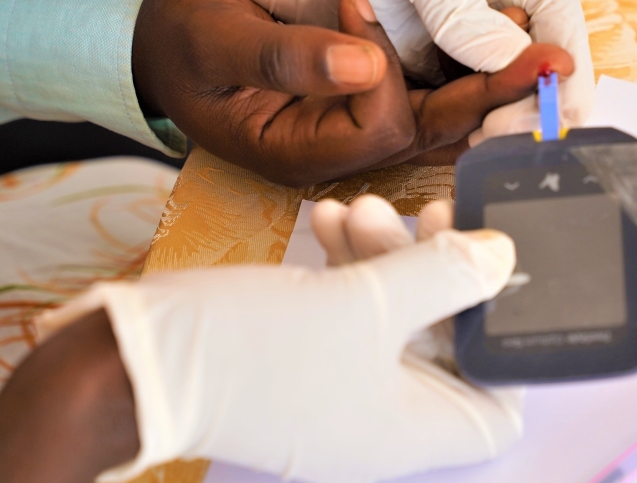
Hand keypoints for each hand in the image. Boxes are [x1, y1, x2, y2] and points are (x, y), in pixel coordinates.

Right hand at [36, 224, 522, 481]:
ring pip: (390, 316)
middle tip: (429, 215)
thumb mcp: (364, 302)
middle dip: (439, 271)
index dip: (504, 343)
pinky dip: (344, 265)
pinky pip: (343, 311)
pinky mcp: (301, 358)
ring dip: (385, 255)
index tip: (496, 277)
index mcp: (410, 429)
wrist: (132, 358)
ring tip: (360, 207)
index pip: (495, 405)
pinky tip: (328, 216)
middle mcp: (380, 420)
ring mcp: (337, 390)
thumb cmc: (250, 349)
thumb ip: (443, 275)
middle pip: (444, 343)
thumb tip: (504, 257)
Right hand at [132, 0, 573, 184]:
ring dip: (487, 77)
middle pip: (430, 128)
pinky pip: (426, 89)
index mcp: (301, 153)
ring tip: (536, 39)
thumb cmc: (181, 45)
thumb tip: (364, 64)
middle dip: (490, 92)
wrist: (162, 39)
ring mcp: (353, 126)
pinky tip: (496, 35)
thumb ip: (286, 59)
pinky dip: (461, 62)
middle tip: (549, 56)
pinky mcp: (362, 98)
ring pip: (438, 112)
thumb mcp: (219, 45)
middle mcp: (339, 148)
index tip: (351, 2)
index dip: (382, 69)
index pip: (378, 127)